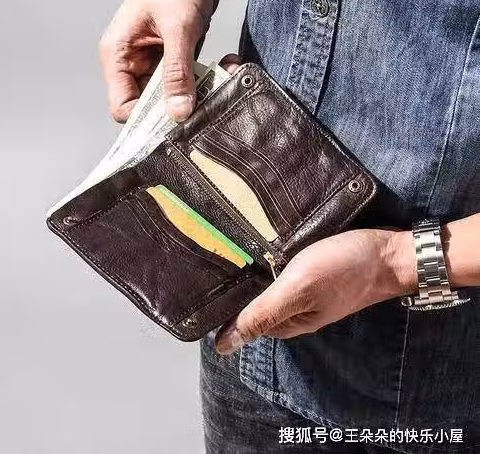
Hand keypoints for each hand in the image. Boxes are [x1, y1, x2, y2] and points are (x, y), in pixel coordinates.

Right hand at [99, 0, 219, 122]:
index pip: (122, 106)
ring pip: (169, 98)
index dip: (146, 119)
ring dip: (193, 95)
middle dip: (175, 108)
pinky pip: (184, 84)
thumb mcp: (178, 28)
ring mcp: (152, 64)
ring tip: (215, 83)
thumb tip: (177, 111)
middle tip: (200, 104)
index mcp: (118, 55)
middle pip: (147, 107)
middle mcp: (132, 63)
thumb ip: (177, 73)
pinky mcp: (171, 62)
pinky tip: (220, 71)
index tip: (174, 119)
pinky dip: (202, 83)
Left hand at [215, 229, 416, 353]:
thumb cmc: (345, 269)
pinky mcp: (317, 277)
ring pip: (272, 289)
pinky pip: (287, 276)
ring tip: (237, 251)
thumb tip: (223, 346)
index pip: (245, 320)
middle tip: (219, 259)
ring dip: (256, 275)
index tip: (205, 284)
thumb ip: (262, 314)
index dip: (226, 306)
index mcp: (289, 321)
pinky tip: (266, 249)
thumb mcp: (298, 289)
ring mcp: (309, 295)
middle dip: (239, 289)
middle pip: (258, 306)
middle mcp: (297, 311)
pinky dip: (274, 265)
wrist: (391, 253)